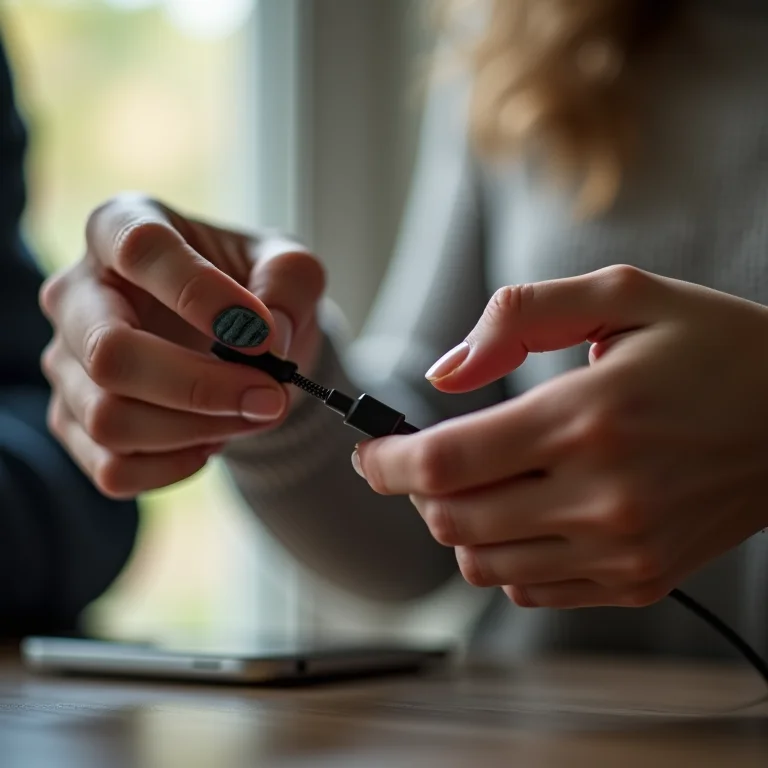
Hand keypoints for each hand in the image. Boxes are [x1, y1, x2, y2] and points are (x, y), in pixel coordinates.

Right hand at [40, 193, 324, 498]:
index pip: (140, 251)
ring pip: (109, 419)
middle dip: (201, 387)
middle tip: (269, 395)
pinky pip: (112, 468)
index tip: (262, 334)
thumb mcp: (288, 267)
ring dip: (197, 430)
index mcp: (122, 227)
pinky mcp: (75, 420)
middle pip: (111, 354)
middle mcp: (79, 294)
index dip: (201, 294)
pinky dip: (174, 466)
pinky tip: (211, 441)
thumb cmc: (252, 289)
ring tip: (250, 414)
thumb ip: (289, 285)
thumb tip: (267, 342)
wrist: (238, 339)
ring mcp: (68, 362)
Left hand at [355, 265, 767, 608]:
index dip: (387, 463)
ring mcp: (622, 548)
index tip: (371, 454)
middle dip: (416, 491)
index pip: (444, 463)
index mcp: (586, 417)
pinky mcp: (639, 578)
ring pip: (484, 564)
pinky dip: (504, 557)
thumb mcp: (623, 294)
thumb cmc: (715, 348)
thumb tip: (445, 373)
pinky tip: (523, 516)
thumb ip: (520, 317)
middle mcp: (601, 496)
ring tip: (475, 485)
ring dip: (456, 525)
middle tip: (423, 459)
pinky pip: (533, 590)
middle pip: (452, 520)